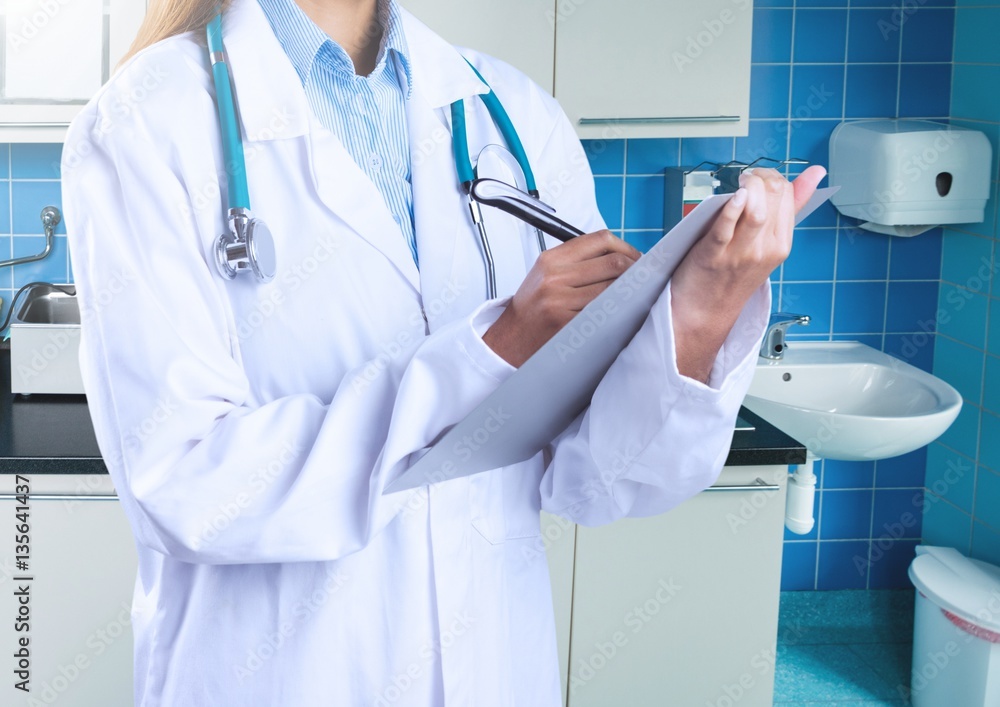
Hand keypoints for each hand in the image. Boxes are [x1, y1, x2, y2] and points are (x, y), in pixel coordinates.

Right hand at [483, 230, 640, 366]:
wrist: (512, 336)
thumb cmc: (534, 305)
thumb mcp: (547, 273)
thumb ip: (578, 259)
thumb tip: (622, 254)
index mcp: (552, 259)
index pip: (601, 240)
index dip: (626, 247)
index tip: (635, 258)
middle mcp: (555, 276)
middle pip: (613, 263)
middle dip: (635, 270)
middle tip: (642, 279)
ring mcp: (560, 300)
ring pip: (613, 289)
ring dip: (630, 292)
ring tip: (634, 296)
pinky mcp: (567, 323)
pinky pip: (604, 312)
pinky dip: (618, 311)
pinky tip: (620, 313)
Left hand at [669, 165, 826, 382]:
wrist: (704, 312)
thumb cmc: (731, 277)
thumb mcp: (766, 245)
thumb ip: (788, 209)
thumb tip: (816, 173)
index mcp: (781, 244)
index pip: (788, 194)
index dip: (772, 177)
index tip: (757, 179)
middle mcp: (765, 249)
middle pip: (774, 196)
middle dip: (761, 177)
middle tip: (745, 179)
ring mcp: (740, 254)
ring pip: (757, 211)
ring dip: (748, 188)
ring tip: (739, 185)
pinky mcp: (713, 255)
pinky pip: (726, 228)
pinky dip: (731, 210)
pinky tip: (733, 198)